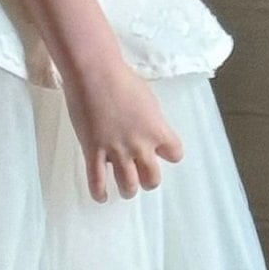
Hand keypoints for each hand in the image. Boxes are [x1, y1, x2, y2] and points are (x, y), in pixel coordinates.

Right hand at [63, 58, 184, 202]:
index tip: (161, 153)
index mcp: (157, 130)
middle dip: (148, 181)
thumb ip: (150, 120)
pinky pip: (97, 181)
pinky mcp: (93, 151)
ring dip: (128, 190)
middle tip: (142, 176)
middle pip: (153, 178)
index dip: (168, 155)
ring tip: (125, 188)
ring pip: (128, 185)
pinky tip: (102, 196)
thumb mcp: (147, 99)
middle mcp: (140, 145)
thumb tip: (146, 130)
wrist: (94, 73)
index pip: (175, 154)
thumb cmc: (121, 78)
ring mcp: (116, 151)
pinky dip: (99, 193)